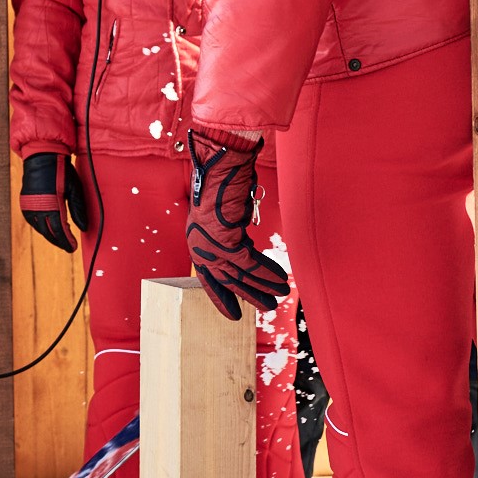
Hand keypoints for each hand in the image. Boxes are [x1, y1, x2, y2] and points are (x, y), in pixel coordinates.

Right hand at [18, 153, 88, 254]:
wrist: (42, 156)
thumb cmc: (61, 171)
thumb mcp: (74, 188)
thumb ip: (78, 209)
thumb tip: (84, 227)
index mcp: (52, 204)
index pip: (59, 230)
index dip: (66, 241)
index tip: (73, 248)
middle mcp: (38, 207)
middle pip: (48, 232)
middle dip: (59, 241)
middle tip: (68, 246)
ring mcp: (29, 205)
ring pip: (39, 228)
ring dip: (49, 235)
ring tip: (60, 238)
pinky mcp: (24, 202)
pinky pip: (32, 221)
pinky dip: (40, 227)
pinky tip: (48, 228)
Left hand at [186, 130, 289, 318]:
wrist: (224, 163)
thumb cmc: (226, 183)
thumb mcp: (225, 217)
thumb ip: (231, 238)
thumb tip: (244, 255)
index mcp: (196, 241)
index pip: (209, 277)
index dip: (222, 296)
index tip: (234, 314)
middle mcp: (199, 244)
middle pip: (226, 279)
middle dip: (248, 296)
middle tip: (266, 308)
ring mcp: (210, 243)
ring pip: (239, 275)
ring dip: (263, 286)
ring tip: (280, 295)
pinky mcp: (224, 239)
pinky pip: (249, 263)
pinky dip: (267, 273)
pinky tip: (281, 280)